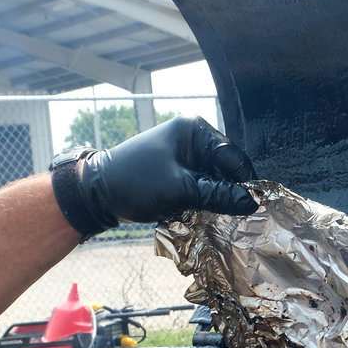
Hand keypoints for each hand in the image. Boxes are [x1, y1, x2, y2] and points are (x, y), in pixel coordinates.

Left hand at [59, 116, 257, 234]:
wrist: (96, 193)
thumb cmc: (134, 183)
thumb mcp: (180, 190)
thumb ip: (218, 195)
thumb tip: (251, 204)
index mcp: (195, 130)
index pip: (234, 157)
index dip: (243, 185)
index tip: (250, 211)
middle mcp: (193, 136)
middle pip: (226, 169)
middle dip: (228, 193)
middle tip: (230, 218)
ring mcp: (184, 152)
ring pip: (213, 180)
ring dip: (213, 199)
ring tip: (211, 216)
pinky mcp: (176, 169)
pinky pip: (199, 184)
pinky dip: (201, 199)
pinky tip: (197, 213)